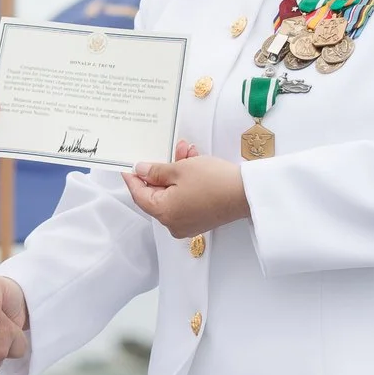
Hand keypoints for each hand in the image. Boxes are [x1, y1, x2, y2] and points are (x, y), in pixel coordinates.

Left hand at [123, 142, 249, 238]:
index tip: (129, 167)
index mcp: (163, 212)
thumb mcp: (180, 169)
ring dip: (177, 172)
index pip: (139, 195)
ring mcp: (187, 223)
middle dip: (163, 170)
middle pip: (157, 194)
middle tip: (168, 151)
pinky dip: (186, 183)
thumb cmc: (213, 182)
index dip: (133, 178)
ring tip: (186, 152)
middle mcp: (172, 223)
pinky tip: (194, 164)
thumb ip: (156, 171)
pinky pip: (185, 199)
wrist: (245, 193)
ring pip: (173, 194)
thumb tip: (141, 171)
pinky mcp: (200, 219)